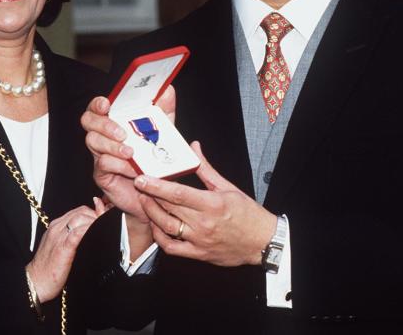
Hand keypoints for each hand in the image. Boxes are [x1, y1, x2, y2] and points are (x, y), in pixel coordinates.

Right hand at [25, 203, 101, 302]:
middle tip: (105, 224)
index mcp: (56, 226)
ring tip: (103, 229)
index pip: (78, 211)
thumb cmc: (48, 268)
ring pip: (80, 218)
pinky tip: (96, 232)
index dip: (93, 213)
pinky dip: (89, 229)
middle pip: (81, 211)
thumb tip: (90, 233)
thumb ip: (74, 237)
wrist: (35, 282)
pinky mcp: (63, 248)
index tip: (102, 220)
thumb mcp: (61, 247)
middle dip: (96, 215)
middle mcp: (56, 228)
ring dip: (95, 221)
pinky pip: (77, 232)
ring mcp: (59, 236)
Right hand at [80, 86, 176, 223]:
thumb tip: (167, 90)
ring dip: (112, 146)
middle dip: (104, 124)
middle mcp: (104, 135)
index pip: (98, 106)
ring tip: (131, 152)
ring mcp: (100, 154)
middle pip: (88, 121)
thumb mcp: (164, 131)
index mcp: (116, 122)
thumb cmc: (156, 158)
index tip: (107, 104)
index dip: (98, 103)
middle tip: (123, 133)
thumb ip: (164, 110)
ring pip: (93, 142)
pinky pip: (103, 164)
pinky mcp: (102, 174)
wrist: (156, 192)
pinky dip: (119, 165)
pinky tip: (134, 169)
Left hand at [134, 141, 276, 266]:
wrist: (262, 243)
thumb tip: (193, 147)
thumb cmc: (248, 214)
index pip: (178, 194)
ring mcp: (200, 241)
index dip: (156, 186)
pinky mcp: (199, 254)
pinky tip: (156, 225)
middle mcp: (204, 224)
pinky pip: (172, 248)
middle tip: (139, 185)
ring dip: (152, 214)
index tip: (142, 178)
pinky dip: (160, 237)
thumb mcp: (228, 187)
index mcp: (212, 204)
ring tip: (145, 201)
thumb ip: (206, 168)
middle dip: (149, 196)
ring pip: (167, 228)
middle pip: (169, 209)